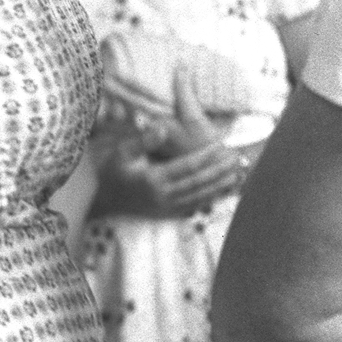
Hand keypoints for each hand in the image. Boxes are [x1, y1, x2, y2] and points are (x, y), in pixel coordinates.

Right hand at [98, 140, 249, 219]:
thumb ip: (142, 140)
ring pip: (200, 196)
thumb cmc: (112, 173)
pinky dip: (210, 198)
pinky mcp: (168, 214)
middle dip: (220, 171)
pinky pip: (194, 206)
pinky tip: (222, 192)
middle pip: (199, 182)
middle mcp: (162, 196)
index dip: (206, 156)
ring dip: (220, 185)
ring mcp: (166, 207)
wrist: (103, 202)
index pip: (187, 166)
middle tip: (238, 159)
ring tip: (237, 174)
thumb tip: (162, 128)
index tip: (222, 146)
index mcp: (153, 179)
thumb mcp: (121, 153)